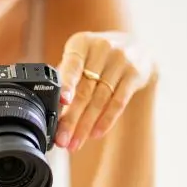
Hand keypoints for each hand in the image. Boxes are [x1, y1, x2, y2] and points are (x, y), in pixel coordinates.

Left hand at [55, 31, 154, 150]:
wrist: (136, 49)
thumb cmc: (98, 58)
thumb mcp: (81, 58)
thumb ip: (66, 78)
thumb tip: (49, 109)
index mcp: (81, 43)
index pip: (72, 66)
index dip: (67, 85)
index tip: (62, 101)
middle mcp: (102, 48)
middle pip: (84, 90)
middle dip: (71, 118)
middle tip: (62, 139)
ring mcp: (121, 60)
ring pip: (100, 100)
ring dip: (86, 126)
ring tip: (74, 143)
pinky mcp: (135, 74)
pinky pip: (118, 102)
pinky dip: (106, 120)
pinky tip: (95, 133)